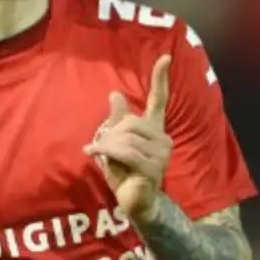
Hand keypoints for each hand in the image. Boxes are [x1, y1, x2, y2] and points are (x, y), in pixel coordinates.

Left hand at [84, 55, 172, 221]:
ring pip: (125, 137)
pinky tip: (94, 156)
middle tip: (101, 148)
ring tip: (102, 157)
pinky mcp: (153, 167)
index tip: (165, 57)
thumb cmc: (126, 173)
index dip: (160, 78)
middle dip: (110, 134)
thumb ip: (117, 121)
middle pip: (129, 121)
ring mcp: (161, 154)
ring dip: (107, 147)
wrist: (135, 202)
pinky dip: (106, 153)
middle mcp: (162, 139)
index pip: (159, 100)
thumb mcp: (116, 143)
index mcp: (154, 129)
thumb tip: (115, 94)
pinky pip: (125, 151)